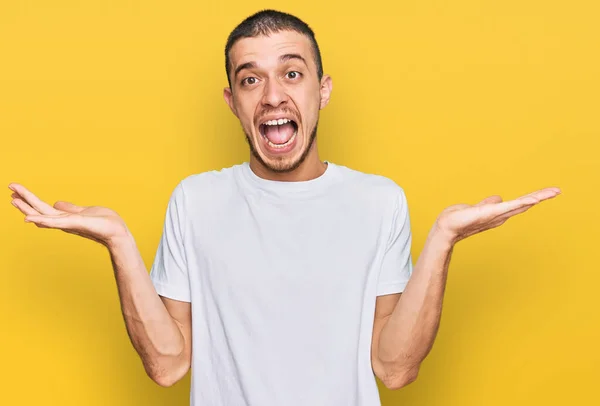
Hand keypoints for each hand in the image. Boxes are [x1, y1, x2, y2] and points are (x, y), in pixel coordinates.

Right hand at [8, 182, 130, 247]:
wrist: (117, 232)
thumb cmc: (104, 223)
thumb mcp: (84, 211)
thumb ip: (70, 208)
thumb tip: (57, 203)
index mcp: (65, 217)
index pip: (43, 207)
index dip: (29, 200)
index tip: (15, 191)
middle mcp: (63, 221)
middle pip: (39, 209)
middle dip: (24, 200)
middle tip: (9, 189)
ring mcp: (67, 224)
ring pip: (43, 215)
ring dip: (27, 208)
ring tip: (13, 200)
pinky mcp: (74, 224)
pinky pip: (55, 222)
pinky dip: (41, 221)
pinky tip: (29, 219)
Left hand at [434, 187, 560, 244]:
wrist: (447, 227)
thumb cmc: (458, 219)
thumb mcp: (476, 207)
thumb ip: (488, 203)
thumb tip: (498, 198)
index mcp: (497, 213)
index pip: (518, 204)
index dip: (532, 199)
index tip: (547, 193)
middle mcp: (500, 216)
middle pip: (524, 204)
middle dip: (541, 197)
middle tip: (557, 191)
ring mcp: (497, 215)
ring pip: (521, 204)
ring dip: (537, 197)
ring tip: (553, 191)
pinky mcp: (491, 213)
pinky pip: (510, 206)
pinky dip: (523, 202)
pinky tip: (534, 198)